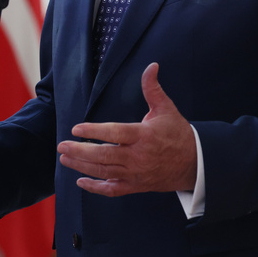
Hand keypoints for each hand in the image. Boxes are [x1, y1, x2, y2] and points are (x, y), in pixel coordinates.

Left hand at [56, 62, 196, 196]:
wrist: (195, 164)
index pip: (115, 133)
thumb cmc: (178, 134)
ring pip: (105, 172)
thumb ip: (152, 88)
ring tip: (65, 158)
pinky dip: (96, 188)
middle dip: (80, 151)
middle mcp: (138, 156)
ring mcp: (136, 174)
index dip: (94, 131)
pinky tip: (80, 182)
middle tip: (62, 146)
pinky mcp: (136, 186)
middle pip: (105, 156)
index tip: (76, 128)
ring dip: (82, 166)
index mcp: (144, 136)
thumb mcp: (166, 109)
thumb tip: (151, 66)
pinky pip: (113, 190)